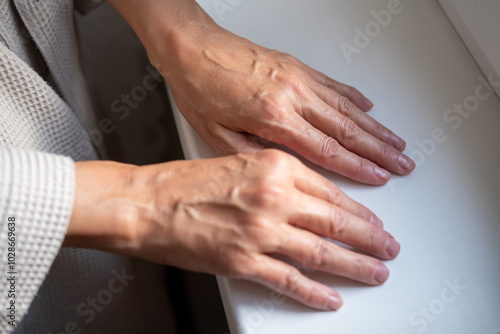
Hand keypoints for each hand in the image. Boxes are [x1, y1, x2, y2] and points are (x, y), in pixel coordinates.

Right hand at [67, 150, 400, 309]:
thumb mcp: (239, 160)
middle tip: (387, 247)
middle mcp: (274, 198)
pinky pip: (290, 281)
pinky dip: (314, 293)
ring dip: (354, 265)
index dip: (357, 210)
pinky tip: (331, 298)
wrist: (147, 202)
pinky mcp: (244, 262)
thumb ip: (277, 177)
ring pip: (322, 252)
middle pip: (336, 221)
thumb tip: (307, 197)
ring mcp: (261, 232)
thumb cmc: (184, 181)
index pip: (330, 191)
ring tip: (375, 272)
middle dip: (369, 238)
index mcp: (275, 166)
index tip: (371, 219)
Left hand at [112, 0, 415, 184]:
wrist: (190, 48)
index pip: (326, 150)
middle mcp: (292, 95)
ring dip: (375, 127)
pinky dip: (355, 98)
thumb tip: (286, 169)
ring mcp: (297, 78)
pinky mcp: (295, 66)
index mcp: (273, 117)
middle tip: (402, 163)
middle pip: (347, 129)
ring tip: (395, 141)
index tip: (379, 176)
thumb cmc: (198, 89)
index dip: (357, 167)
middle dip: (378, 150)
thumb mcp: (217, 136)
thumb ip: (255, 156)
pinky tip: (369, 107)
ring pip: (347, 107)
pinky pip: (334, 84)